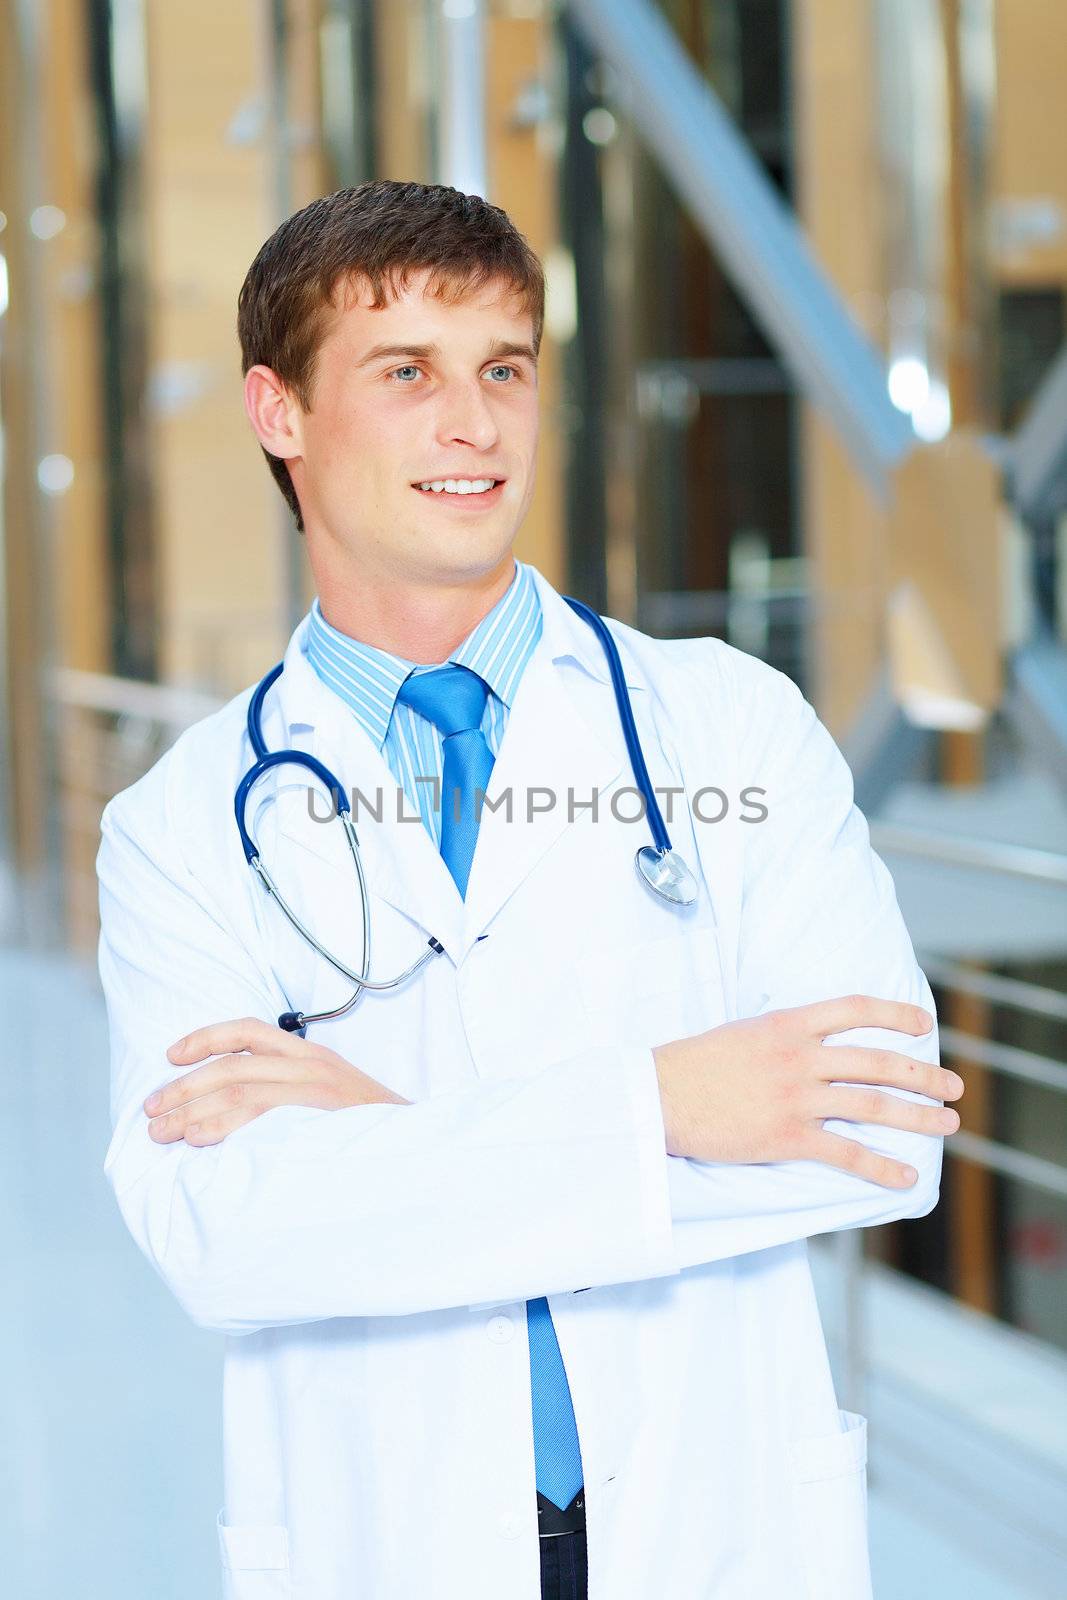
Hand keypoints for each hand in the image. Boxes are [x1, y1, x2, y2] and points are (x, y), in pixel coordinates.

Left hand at [143, 1017, 410, 1145]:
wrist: (426, 1152)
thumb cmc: (375, 1138)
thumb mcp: (335, 1105)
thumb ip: (293, 1100)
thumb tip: (233, 1117)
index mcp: (314, 1057)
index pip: (250, 1031)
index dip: (206, 1038)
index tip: (170, 1056)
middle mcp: (313, 1065)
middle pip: (232, 1065)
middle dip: (183, 1088)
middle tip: (151, 1113)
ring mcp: (318, 1089)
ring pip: (238, 1087)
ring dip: (191, 1111)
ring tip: (161, 1134)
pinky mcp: (320, 1114)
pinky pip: (259, 1114)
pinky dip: (222, 1124)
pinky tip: (198, 1140)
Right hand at [653, 993, 962, 1187]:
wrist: (658, 1095)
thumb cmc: (694, 1065)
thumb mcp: (744, 1033)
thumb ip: (784, 1037)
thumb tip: (815, 1045)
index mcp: (788, 1024)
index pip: (856, 1009)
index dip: (896, 1015)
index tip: (924, 1026)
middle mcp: (799, 1057)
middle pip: (878, 1062)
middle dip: (923, 1075)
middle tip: (953, 1087)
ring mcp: (796, 1097)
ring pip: (872, 1105)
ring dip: (918, 1117)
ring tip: (948, 1125)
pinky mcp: (786, 1136)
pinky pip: (845, 1154)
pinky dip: (881, 1167)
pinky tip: (906, 1178)